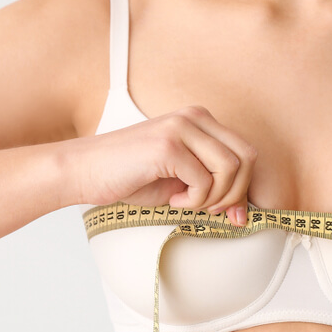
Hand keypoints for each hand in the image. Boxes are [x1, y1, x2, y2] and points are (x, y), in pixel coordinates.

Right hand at [70, 105, 257, 225]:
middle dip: (234, 193)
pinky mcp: (167, 145)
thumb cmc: (130, 176)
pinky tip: (172, 200)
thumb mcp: (180, 178)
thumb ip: (212, 183)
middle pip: (247, 158)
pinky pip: (204, 182)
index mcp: (199, 119)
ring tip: (186, 202)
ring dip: (213, 197)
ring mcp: (181, 127)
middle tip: (208, 209)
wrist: (85, 170)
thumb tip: (242, 211)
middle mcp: (194, 116)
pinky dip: (192, 201)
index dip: (245, 187)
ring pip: (230, 169)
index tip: (233, 214)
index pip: (246, 151)